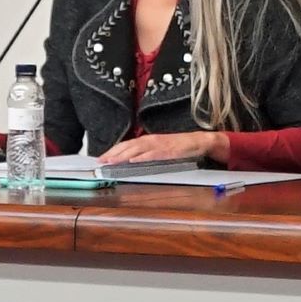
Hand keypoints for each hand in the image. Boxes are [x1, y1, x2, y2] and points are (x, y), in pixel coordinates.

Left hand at [98, 131, 227, 164]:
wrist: (199, 141)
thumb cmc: (180, 146)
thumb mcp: (160, 149)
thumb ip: (146, 153)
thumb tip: (131, 160)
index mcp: (148, 140)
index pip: (126, 144)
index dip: (113, 150)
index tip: (102, 158)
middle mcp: (151, 140)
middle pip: (128, 146)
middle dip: (113, 153)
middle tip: (101, 161)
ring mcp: (159, 145)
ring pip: (137, 149)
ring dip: (123, 154)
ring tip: (112, 161)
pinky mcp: (168, 151)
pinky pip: (153, 154)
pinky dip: (142, 157)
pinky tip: (133, 160)